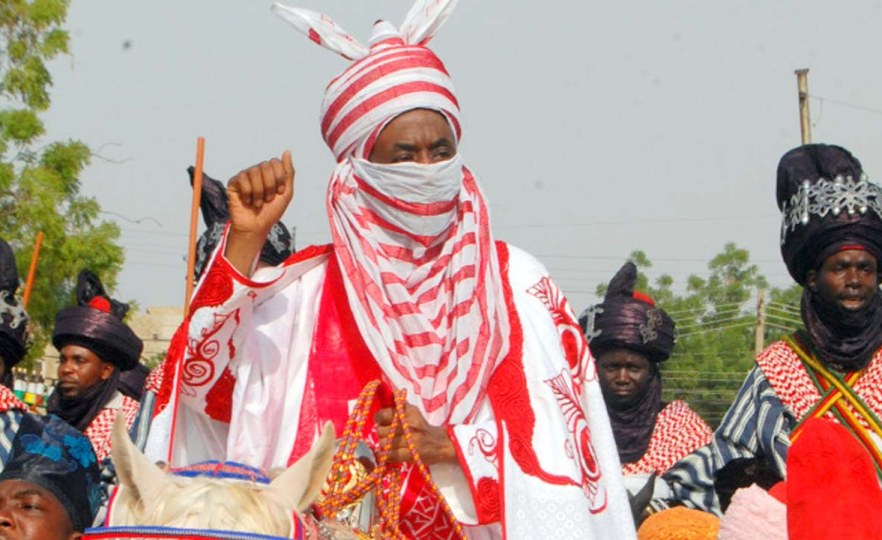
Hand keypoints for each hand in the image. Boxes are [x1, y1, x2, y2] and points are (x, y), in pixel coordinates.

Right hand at [224, 151, 294, 274]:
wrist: (256, 227)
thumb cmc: (271, 212)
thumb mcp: (286, 193)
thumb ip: (288, 173)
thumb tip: (287, 151)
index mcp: (270, 173)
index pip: (276, 162)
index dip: (279, 178)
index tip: (279, 192)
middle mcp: (257, 172)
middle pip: (265, 166)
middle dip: (270, 185)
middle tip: (268, 199)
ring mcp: (245, 176)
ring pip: (254, 172)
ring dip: (259, 191)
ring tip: (258, 203)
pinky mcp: (234, 182)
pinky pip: (242, 178)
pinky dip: (248, 192)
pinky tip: (248, 201)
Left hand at [375, 404, 456, 464]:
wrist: (441, 443)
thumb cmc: (422, 426)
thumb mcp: (413, 411)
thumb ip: (400, 402)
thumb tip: (391, 391)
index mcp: (408, 413)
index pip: (383, 414)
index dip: (379, 418)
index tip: (382, 421)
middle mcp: (409, 425)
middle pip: (380, 431)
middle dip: (382, 433)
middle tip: (388, 434)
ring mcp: (410, 441)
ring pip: (383, 443)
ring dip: (385, 444)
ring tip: (391, 443)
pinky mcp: (411, 455)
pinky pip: (389, 455)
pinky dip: (387, 455)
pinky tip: (390, 452)